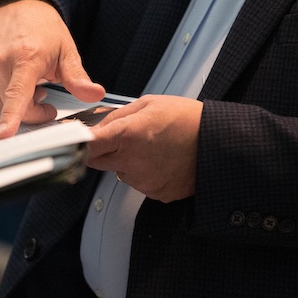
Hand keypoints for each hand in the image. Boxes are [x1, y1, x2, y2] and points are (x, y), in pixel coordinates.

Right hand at [0, 0, 104, 137]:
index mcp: (27, 57)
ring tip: (28, 83)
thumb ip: (78, 78)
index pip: (17, 94)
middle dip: (31, 110)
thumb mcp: (67, 51)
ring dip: (14, 102)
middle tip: (45, 95)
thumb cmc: (44, 30)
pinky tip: (9, 79)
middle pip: (12, 106)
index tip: (4, 135)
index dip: (12, 117)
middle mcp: (0, 59)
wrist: (17, 3)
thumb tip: (96, 94)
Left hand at [87, 95, 202, 202]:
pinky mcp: (156, 193)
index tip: (79, 139)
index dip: (80, 142)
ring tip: (151, 148)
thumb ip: (118, 115)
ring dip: (126, 162)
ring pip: (119, 172)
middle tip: (122, 139)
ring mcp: (143, 180)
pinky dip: (144, 174)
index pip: (87, 144)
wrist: (219, 143)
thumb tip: (99, 123)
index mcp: (127, 135)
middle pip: (97, 161)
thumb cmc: (188, 120)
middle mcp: (132, 161)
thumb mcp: (149, 104)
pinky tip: (161, 161)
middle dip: (103, 150)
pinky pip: (139, 183)